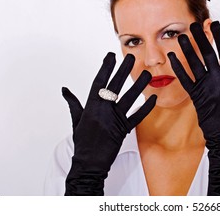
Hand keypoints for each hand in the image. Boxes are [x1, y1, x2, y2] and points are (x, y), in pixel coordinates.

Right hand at [62, 52, 155, 194]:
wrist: (89, 163)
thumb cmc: (82, 141)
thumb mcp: (76, 120)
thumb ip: (73, 103)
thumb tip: (65, 90)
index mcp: (91, 106)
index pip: (99, 82)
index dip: (106, 68)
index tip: (110, 56)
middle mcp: (103, 110)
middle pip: (115, 86)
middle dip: (123, 70)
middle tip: (132, 58)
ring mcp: (114, 120)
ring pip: (129, 99)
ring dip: (139, 86)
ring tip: (146, 74)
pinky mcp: (124, 130)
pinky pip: (137, 117)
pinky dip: (146, 108)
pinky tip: (154, 99)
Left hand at [168, 21, 219, 138]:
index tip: (216, 24)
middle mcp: (217, 80)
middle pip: (208, 54)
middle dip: (201, 37)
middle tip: (195, 24)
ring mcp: (205, 87)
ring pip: (195, 64)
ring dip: (187, 49)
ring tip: (181, 36)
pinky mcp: (195, 95)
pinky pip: (185, 79)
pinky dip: (178, 67)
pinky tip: (172, 57)